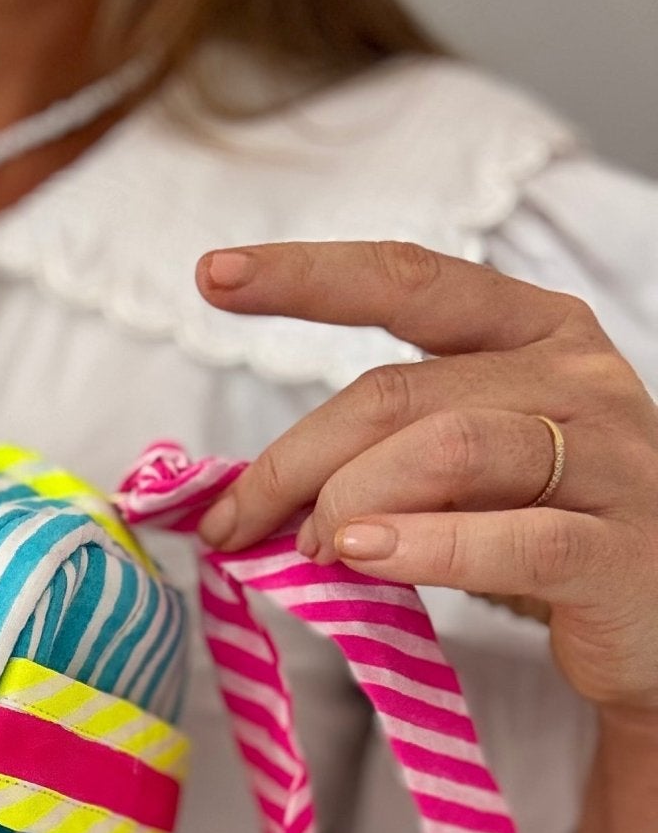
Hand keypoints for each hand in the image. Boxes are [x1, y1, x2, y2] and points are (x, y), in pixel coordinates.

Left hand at [194, 240, 657, 714]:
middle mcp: (577, 376)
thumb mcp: (470, 469)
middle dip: (295, 458)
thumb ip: (388, 451)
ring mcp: (606, 459)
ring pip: (447, 450)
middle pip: (399, 391)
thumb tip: (255, 487)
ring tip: (311, 550)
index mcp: (536, 332)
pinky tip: (363, 559)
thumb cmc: (549, 531)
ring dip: (349, 502)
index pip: (409, 279)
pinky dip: (423, 548)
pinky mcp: (616, 550)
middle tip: (238, 521)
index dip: (308, 275)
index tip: (215, 274)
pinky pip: (511, 540)